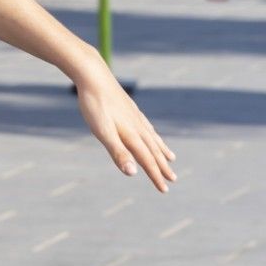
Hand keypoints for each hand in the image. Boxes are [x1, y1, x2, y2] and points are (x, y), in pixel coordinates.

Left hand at [73, 64, 176, 192]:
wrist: (92, 75)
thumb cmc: (94, 104)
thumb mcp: (102, 131)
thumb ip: (118, 152)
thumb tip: (133, 173)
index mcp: (131, 135)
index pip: (147, 160)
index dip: (155, 176)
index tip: (164, 190)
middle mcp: (137, 126)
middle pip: (153, 150)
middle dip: (162, 166)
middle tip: (173, 180)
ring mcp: (134, 116)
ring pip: (151, 137)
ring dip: (161, 150)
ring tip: (171, 158)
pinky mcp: (129, 107)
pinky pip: (146, 125)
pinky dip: (152, 133)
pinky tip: (151, 132)